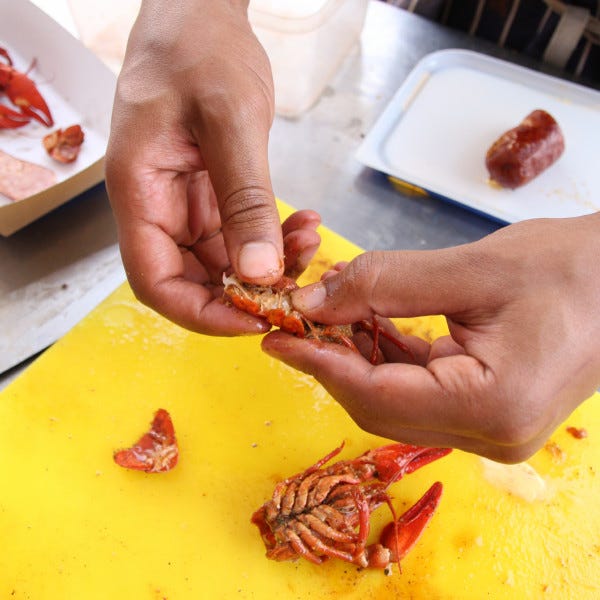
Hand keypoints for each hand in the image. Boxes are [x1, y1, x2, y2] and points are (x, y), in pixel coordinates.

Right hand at [105, 0, 287, 333]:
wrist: (199, 16)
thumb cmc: (199, 50)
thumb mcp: (229, 121)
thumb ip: (244, 199)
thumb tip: (261, 271)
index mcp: (139, 193)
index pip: (155, 282)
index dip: (201, 312)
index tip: (254, 318)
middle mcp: (157, 208)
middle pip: (191, 280)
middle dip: (246, 292)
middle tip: (296, 286)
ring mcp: (184, 204)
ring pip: (222, 262)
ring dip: (268, 265)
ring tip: (310, 242)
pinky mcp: (211, 196)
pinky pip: (240, 235)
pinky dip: (273, 239)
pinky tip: (303, 225)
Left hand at [262, 214, 599, 461]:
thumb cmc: (569, 268)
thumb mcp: (471, 268)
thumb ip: (384, 284)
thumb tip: (312, 302)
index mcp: (492, 407)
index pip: (376, 394)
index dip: (319, 363)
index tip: (277, 337)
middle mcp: (490, 434)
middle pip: (379, 405)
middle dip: (331, 361)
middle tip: (298, 321)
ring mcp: (489, 428)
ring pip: (394, 400)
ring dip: (356, 358)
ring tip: (329, 314)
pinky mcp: (487, 411)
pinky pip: (418, 391)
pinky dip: (386, 358)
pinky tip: (368, 323)